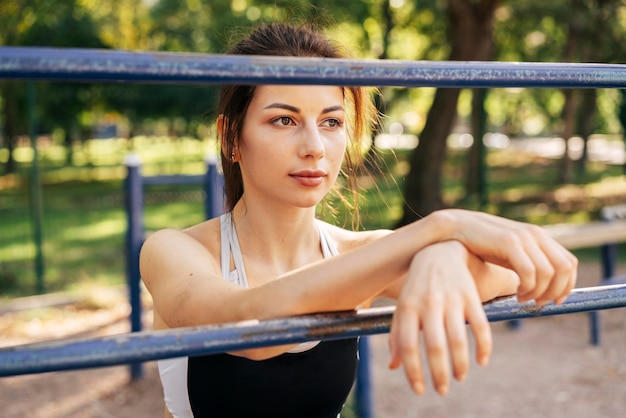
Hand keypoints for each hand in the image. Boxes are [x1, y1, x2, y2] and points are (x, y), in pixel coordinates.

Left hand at [388, 241, 490, 395]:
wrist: (440, 251)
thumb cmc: (417, 286)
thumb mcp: (403, 307)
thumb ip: (397, 335)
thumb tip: (393, 366)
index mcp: (408, 307)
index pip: (407, 344)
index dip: (413, 371)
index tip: (420, 390)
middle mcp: (428, 303)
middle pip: (434, 345)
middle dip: (439, 373)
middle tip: (442, 390)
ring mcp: (451, 298)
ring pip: (458, 339)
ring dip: (460, 364)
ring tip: (459, 377)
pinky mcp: (471, 295)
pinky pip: (481, 326)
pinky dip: (483, 347)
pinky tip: (481, 361)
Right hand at [437, 209, 577, 304]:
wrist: (457, 226)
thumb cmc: (482, 244)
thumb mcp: (510, 251)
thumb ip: (528, 260)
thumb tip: (545, 284)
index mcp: (539, 236)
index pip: (569, 262)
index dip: (567, 285)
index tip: (556, 301)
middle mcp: (535, 234)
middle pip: (564, 268)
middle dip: (555, 291)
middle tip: (538, 303)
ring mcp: (523, 237)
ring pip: (548, 273)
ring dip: (538, 292)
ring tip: (523, 298)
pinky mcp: (509, 242)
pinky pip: (529, 272)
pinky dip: (527, 287)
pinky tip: (515, 293)